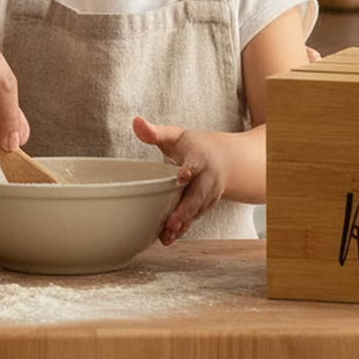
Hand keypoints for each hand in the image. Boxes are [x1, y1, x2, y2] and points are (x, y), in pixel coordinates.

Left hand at [131, 115, 228, 243]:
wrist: (223, 160)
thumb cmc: (193, 147)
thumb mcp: (175, 136)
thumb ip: (155, 132)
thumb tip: (135, 121)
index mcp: (200, 157)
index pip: (196, 163)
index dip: (189, 169)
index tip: (183, 175)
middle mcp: (208, 178)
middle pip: (198, 195)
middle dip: (185, 209)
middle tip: (171, 222)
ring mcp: (209, 194)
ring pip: (197, 211)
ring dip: (183, 224)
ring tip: (166, 237)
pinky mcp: (206, 206)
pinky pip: (195, 218)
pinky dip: (183, 228)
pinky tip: (169, 237)